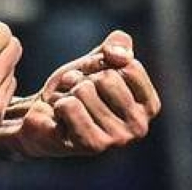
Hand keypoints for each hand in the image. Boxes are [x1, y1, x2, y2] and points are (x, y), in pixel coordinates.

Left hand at [0, 30, 159, 157]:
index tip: (95, 76)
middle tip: (77, 91)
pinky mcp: (91, 146)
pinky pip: (69, 106)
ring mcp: (116, 139)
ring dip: (69, 91)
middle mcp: (138, 127)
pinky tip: (61, 117)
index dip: (104, 63)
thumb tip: (122, 56)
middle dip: (84, 77)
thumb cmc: (76, 86)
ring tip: (69, 103)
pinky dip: (58, 103)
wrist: (43, 111)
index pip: (129, 66)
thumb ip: (118, 45)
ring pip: (85, 91)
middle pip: (107, 78)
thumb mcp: (98, 58)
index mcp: (148, 106)